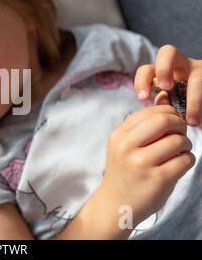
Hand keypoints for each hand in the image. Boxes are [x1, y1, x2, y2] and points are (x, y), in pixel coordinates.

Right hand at [99, 105, 194, 226]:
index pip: (150, 112)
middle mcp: (127, 147)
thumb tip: (166, 101)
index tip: (172, 123)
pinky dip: (188, 159)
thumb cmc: (125, 171)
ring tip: (179, 151)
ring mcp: (142, 163)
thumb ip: (142, 126)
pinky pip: (185, 159)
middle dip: (179, 124)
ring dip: (186, 143)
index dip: (168, 114)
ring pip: (178, 140)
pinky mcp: (158, 179)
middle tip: (180, 133)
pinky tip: (178, 164)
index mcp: (118, 135)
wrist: (116, 204)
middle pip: (164, 121)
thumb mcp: (123, 146)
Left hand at [135, 44, 201, 125]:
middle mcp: (180, 65)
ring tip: (192, 121)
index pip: (147, 69)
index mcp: (163, 73)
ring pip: (196, 77)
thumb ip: (164, 102)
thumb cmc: (184, 108)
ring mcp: (199, 70)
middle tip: (166, 87)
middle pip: (168, 51)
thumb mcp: (171, 106)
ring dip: (194, 101)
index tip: (143, 99)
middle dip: (164, 69)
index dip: (142, 80)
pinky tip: (201, 119)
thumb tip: (161, 100)